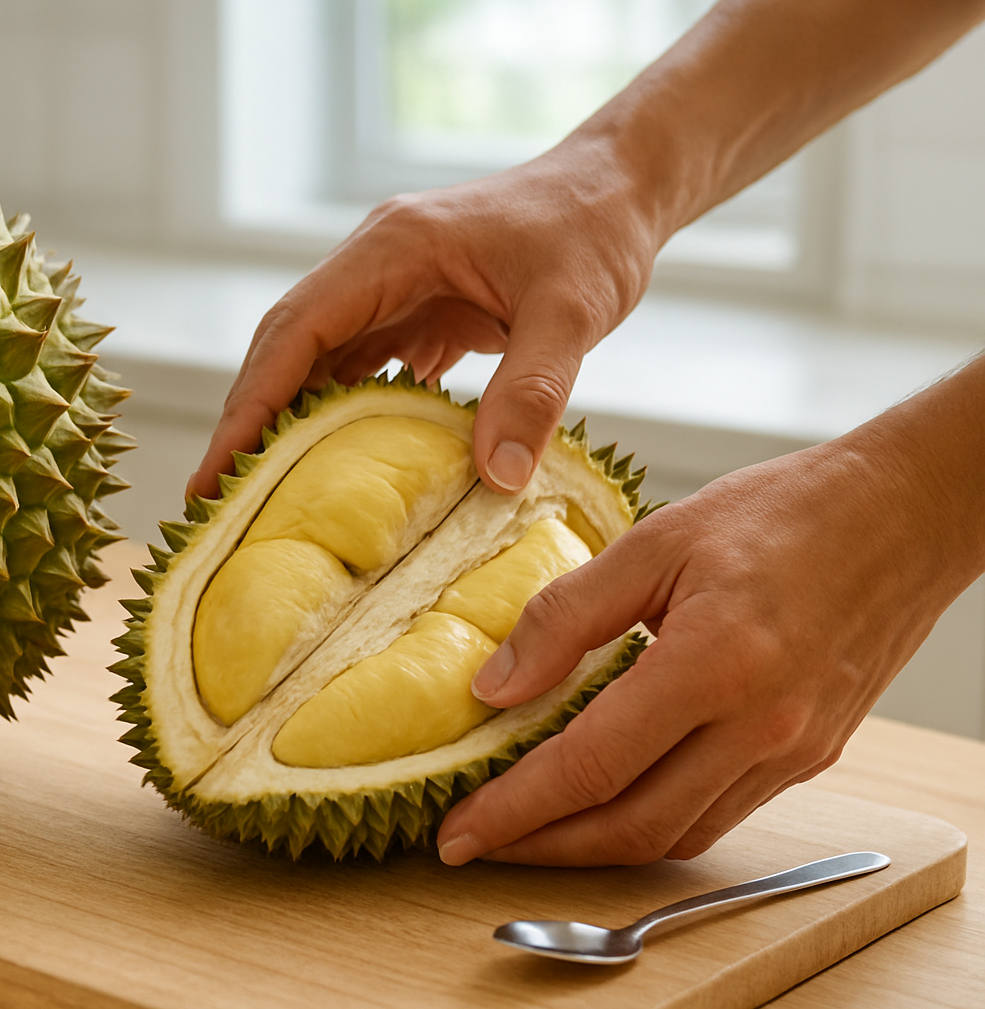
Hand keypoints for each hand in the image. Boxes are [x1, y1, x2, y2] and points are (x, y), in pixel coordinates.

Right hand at [187, 141, 660, 498]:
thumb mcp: (575, 311)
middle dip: (250, 422)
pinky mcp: (414, 313)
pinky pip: (358, 371)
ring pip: (316, 362)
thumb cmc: (595, 233)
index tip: (219, 468)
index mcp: (393, 249)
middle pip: (288, 348)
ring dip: (288, 425)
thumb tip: (495, 480)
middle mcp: (375, 265)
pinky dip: (338, 419)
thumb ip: (534, 391)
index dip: (252, 402)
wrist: (619, 191)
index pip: (297, 329)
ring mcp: (391, 289)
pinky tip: (329, 471)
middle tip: (215, 501)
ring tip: (258, 499)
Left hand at [437, 417, 981, 866]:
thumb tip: (494, 685)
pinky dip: (654, 821)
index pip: (590, 766)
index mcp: (714, 665)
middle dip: (543, 847)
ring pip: (678, 835)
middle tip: (477, 842)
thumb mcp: (655, 541)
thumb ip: (566, 616)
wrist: (903, 515)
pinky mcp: (810, 755)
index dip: (515, 809)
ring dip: (596, 846)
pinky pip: (719, 815)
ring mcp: (793, 750)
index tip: (458, 830)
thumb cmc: (784, 514)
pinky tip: (611, 799)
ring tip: (532, 827)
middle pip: (632, 826)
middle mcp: (760, 726)